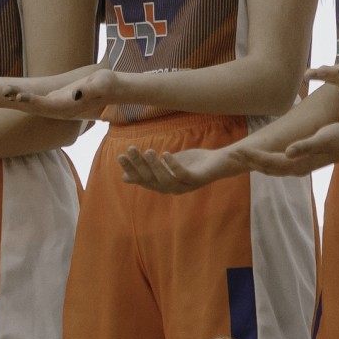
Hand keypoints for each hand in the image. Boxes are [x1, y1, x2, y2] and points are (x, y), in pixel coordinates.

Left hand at [0, 69, 115, 119]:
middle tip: (4, 91)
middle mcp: (61, 109)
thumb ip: (89, 90)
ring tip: (4, 90)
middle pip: (36, 106)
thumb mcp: (101, 84)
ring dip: (20, 98)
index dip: (32, 101)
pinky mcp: (58, 99)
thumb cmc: (108, 85)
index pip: (46, 105)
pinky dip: (26, 97)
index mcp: (69, 107)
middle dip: (20, 100)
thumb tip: (76, 94)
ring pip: (35, 104)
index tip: (19, 96)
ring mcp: (58, 105)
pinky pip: (39, 100)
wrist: (114, 90)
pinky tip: (15, 94)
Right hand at [118, 146, 239, 194]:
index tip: (120, 156)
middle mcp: (173, 188)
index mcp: (164, 185)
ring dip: (155, 166)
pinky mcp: (197, 179)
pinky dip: (173, 166)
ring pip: (165, 179)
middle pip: (152, 179)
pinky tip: (165, 154)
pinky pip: (182, 175)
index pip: (143, 179)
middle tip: (130, 149)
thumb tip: (124, 178)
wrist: (219, 163)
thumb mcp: (166, 166)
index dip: (131, 169)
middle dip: (139, 165)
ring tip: (147, 151)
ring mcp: (185, 185)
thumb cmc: (191, 164)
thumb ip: (148, 170)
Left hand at [233, 122, 338, 177]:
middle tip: (231, 153)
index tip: (238, 150)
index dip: (253, 156)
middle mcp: (296, 168)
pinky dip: (266, 161)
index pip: (269, 161)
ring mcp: (298, 167)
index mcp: (298, 163)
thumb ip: (305, 146)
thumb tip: (288, 152)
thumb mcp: (322, 139)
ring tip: (241, 154)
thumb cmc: (338, 138)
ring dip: (256, 162)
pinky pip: (278, 165)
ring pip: (271, 168)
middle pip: (267, 167)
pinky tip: (261, 156)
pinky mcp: (301, 163)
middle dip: (249, 160)